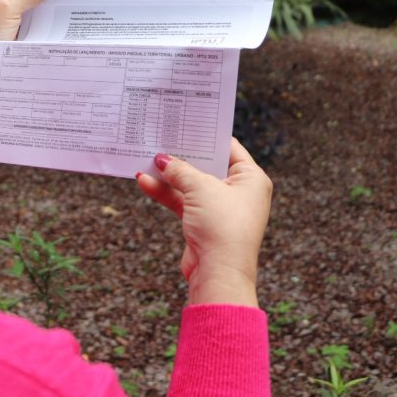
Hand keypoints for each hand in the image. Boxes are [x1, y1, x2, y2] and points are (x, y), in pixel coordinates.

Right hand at [136, 139, 272, 306]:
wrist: (219, 272)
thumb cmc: (222, 226)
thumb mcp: (200, 188)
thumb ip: (181, 170)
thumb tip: (163, 159)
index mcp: (251, 178)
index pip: (229, 148)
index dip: (207, 136)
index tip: (186, 123)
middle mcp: (238, 191)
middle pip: (207, 166)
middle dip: (182, 156)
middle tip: (162, 139)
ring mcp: (219, 208)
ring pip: (190, 184)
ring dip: (169, 175)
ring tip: (146, 160)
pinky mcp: (203, 222)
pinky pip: (182, 201)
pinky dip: (165, 193)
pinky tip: (145, 182)